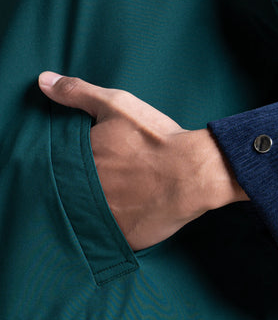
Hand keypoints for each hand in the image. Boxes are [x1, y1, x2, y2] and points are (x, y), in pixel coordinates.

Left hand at [38, 72, 248, 250]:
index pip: (58, 166)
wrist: (193, 171)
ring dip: (95, 205)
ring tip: (116, 193)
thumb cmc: (154, 137)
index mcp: (80, 162)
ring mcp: (104, 219)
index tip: (84, 159)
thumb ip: (77, 93)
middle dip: (81, 184)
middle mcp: (85, 194)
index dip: (68, 162)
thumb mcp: (116, 105)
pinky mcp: (124, 238)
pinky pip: (111, 233)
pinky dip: (115, 223)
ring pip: (88, 214)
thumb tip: (43, 81)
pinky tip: (127, 210)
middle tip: (106, 175)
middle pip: (71, 191)